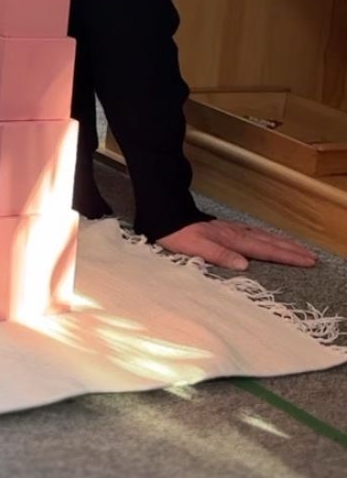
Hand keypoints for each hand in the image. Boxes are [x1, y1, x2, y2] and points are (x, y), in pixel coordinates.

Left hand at [157, 219, 317, 270]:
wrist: (164, 213)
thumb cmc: (177, 233)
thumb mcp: (194, 247)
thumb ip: (219, 255)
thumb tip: (244, 264)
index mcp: (231, 240)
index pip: (265, 249)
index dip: (287, 256)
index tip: (307, 260)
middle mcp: (234, 233)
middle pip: (269, 241)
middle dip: (291, 249)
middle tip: (312, 257)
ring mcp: (230, 229)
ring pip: (263, 235)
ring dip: (282, 242)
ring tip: (299, 248)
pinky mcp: (224, 228)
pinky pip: (253, 232)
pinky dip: (266, 236)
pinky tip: (268, 237)